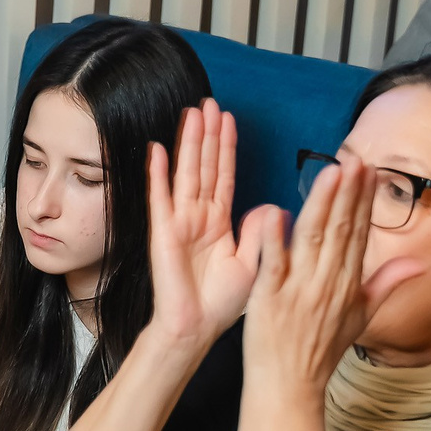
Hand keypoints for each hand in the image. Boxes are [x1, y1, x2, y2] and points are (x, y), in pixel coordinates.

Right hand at [144, 100, 264, 347]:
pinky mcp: (163, 232)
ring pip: (186, 173)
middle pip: (204, 166)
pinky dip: (157, 172)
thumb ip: (261, 231)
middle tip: (209, 102)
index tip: (228, 119)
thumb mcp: (254, 262)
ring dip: (188, 142)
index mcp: (220, 222)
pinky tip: (157, 148)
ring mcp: (179, 222)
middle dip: (207, 134)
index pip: (224, 175)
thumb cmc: (222, 304)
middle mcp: (199, 217)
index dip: (226, 147)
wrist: (197, 328)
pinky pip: (160, 197)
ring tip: (192, 112)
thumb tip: (272, 204)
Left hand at [241, 161, 423, 400]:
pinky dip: (274, 239)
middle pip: (341, 231)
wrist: (290, 387)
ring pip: (313, 240)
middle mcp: (327, 283)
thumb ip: (387, 283)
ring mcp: (298, 290)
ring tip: (332, 173)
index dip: (364, 200)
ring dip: (322, 205)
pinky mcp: (269, 299)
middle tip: (356, 159)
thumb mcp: (362, 317)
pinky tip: (276, 212)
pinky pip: (273, 264)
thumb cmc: (321, 350)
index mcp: (347, 283)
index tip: (370, 168)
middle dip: (349, 194)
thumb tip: (420, 262)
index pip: (359, 233)